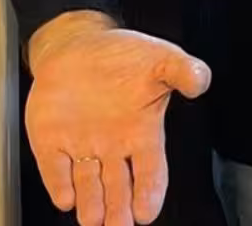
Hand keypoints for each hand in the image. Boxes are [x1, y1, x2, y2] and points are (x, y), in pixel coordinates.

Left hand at [26, 14, 211, 225]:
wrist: (78, 44)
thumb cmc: (121, 56)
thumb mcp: (159, 58)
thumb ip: (183, 70)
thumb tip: (200, 81)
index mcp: (141, 133)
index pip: (150, 171)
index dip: (149, 192)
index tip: (147, 211)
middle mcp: (112, 147)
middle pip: (118, 188)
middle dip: (119, 210)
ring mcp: (81, 145)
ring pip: (87, 185)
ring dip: (90, 204)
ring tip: (93, 219)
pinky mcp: (50, 140)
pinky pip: (54, 167)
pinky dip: (59, 183)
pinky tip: (65, 196)